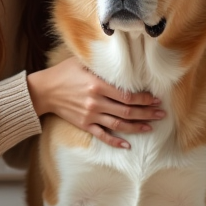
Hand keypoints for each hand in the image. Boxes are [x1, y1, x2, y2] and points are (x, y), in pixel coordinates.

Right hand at [27, 57, 164, 148]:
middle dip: (146, 113)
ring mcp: (91, 115)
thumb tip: (121, 60)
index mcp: (98, 85)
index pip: (127, 95)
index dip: (144, 98)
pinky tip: (127, 145)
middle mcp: (96, 102)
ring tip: (151, 127)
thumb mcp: (82, 63)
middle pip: (127, 110)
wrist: (44, 91)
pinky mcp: (85, 125)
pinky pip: (102, 135)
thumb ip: (102, 64)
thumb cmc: (64, 73)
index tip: (155, 99)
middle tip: (161, 114)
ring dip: (137, 126)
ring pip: (119, 124)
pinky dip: (115, 141)